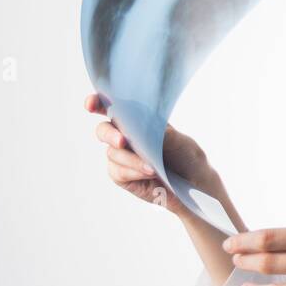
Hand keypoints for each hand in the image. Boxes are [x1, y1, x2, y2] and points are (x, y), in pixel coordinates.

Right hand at [85, 93, 215, 217]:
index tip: (91, 104)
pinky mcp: (121, 175)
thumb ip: (157, 132)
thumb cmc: (186, 155)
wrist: (194, 183)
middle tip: (122, 141)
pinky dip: (133, 171)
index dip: (97, 102)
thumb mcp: (177, 140)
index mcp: (136, 118)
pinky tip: (149, 173)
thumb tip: (140, 128)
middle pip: (103, 130)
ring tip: (153, 167)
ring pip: (112, 153)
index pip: (111, 106)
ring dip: (131, 159)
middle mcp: (124, 135)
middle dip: (109, 134)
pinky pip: (117, 171)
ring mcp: (121, 156)